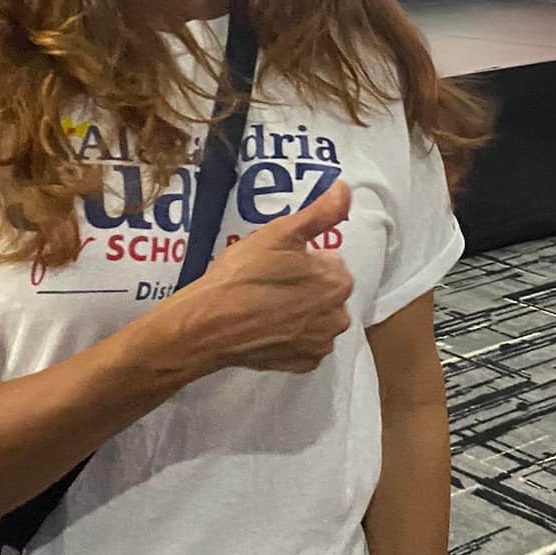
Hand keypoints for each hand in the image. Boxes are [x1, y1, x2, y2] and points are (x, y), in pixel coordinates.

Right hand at [163, 180, 353, 376]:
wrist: (209, 324)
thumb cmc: (243, 275)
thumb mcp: (280, 233)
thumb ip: (320, 213)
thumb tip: (346, 189)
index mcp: (338, 282)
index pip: (330, 262)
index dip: (303, 260)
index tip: (277, 262)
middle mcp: (338, 316)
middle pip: (326, 292)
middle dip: (306, 286)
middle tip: (269, 282)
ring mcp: (320, 344)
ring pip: (316, 319)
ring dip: (300, 312)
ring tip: (266, 305)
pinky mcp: (302, 365)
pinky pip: (304, 344)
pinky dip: (291, 337)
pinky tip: (267, 327)